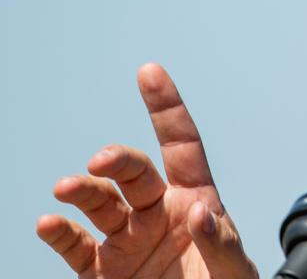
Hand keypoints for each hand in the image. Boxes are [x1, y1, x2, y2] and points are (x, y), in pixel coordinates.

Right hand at [36, 63, 257, 278]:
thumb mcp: (234, 270)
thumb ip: (220, 243)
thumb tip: (200, 213)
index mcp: (195, 198)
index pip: (181, 143)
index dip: (166, 107)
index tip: (149, 71)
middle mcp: (156, 212)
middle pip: (135, 172)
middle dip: (118, 160)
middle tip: (101, 160)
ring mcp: (127, 240)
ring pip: (100, 203)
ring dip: (83, 191)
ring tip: (67, 187)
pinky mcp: (102, 271)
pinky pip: (76, 247)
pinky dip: (59, 233)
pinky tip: (48, 222)